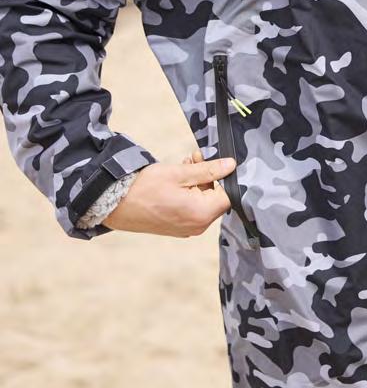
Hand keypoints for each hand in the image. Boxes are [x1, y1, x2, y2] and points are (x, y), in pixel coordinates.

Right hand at [104, 153, 235, 237]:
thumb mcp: (179, 173)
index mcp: (201, 214)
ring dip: (198, 182)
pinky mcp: (178, 228)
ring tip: (184, 165)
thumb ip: (208, 170)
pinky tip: (178, 180)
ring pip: (204, 202)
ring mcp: (187, 229)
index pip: (228, 194)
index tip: (211, 160)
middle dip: (209, 177)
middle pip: (216, 198)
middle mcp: (198, 226)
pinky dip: (190, 194)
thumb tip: (231, 165)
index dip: (223, 175)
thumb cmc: (144, 188)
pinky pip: (192, 209)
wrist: (113, 205)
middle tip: (194, 158)